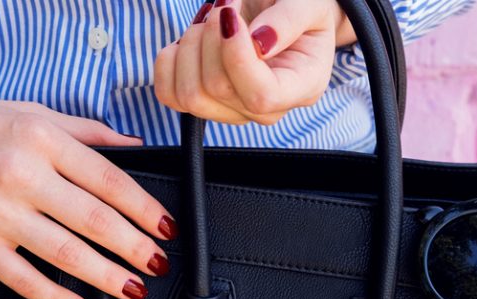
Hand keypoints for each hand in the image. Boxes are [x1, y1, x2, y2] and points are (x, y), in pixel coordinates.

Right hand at [0, 89, 176, 298]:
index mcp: (41, 138)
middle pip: (94, 221)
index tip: (166, 228)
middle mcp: (21, 174)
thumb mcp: (31, 113)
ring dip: (107, 276)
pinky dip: (56, 297)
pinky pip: (24, 279)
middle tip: (158, 264)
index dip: (144, 209)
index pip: (109, 179)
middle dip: (135, 248)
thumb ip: (85, 132)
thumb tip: (134, 147)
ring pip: (66, 253)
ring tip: (133, 288)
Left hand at [155, 0, 354, 125]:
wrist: (280, 13)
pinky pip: (169, 94)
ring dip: (191, 45)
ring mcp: (233, 111)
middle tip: (224, 4)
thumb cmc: (299, 8)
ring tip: (211, 18)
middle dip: (211, 36)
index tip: (232, 16)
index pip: (261, 96)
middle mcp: (267, 109)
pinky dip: (171, 60)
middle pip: (218, 89)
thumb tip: (259, 44)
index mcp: (302, 87)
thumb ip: (289, 20)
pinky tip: (192, 38)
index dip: (237, 56)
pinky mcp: (203, 103)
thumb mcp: (307, 3)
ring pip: (190, 95)